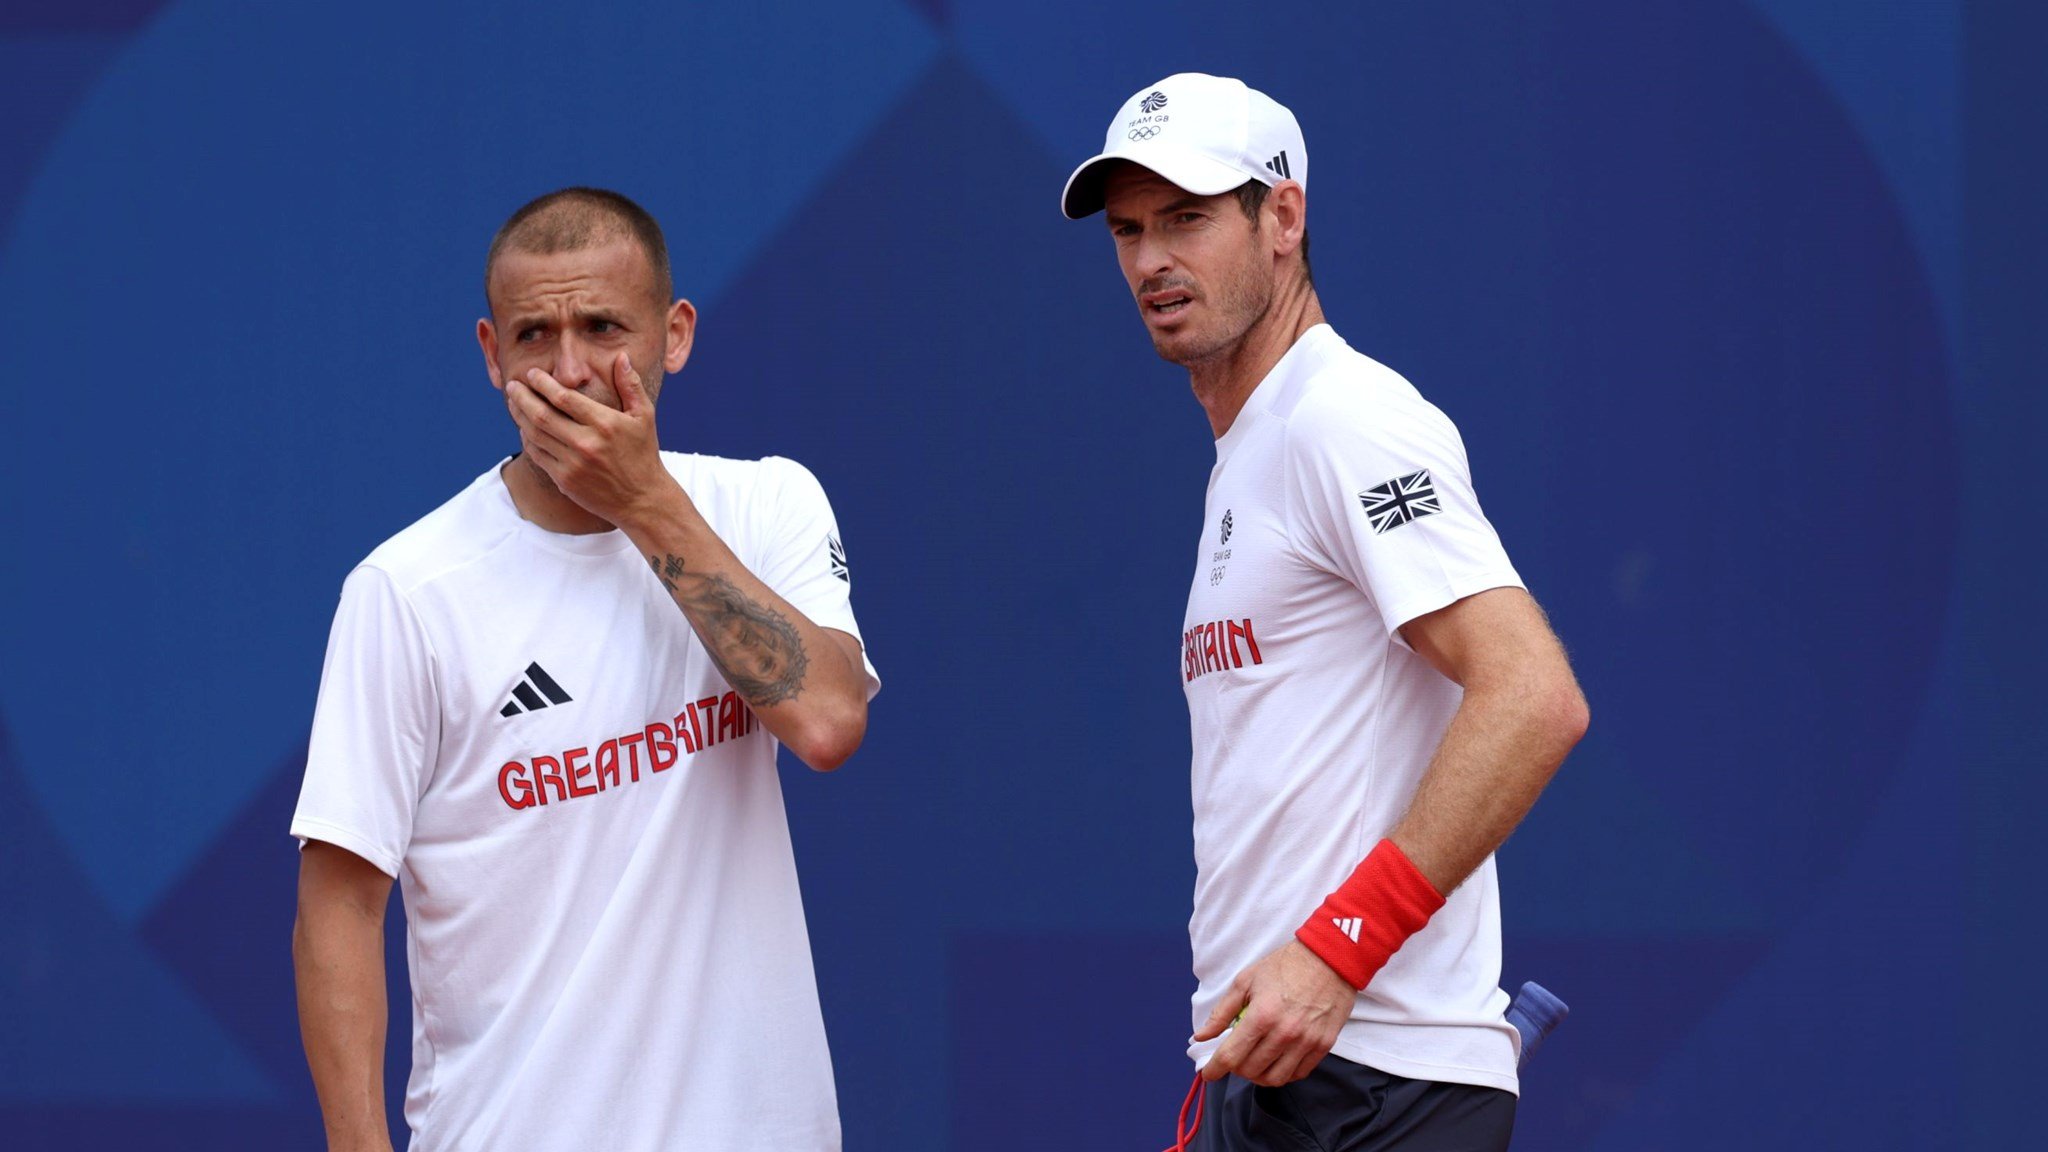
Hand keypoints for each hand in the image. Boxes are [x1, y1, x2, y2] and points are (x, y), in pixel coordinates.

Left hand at [505, 353, 674, 527]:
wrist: (641, 499)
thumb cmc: (643, 454)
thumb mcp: (645, 417)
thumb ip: (631, 385)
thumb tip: (621, 357)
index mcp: (605, 424)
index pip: (564, 397)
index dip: (543, 383)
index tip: (532, 374)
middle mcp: (586, 443)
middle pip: (541, 415)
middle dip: (522, 396)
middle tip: (512, 385)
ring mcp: (573, 464)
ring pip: (534, 435)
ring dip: (519, 416)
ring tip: (513, 403)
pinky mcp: (564, 480)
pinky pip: (537, 455)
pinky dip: (527, 439)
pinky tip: (524, 428)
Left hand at [1194, 939, 1353, 1086]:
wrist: (1328, 958)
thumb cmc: (1285, 966)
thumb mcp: (1246, 981)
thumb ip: (1222, 1012)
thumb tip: (1201, 1036)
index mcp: (1261, 1015)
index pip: (1231, 1056)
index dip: (1215, 1069)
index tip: (1209, 1073)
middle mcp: (1284, 1033)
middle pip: (1250, 1070)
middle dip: (1235, 1069)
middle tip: (1235, 1057)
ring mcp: (1306, 1042)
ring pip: (1274, 1079)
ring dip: (1258, 1076)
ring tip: (1254, 1062)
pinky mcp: (1323, 1046)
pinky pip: (1298, 1074)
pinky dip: (1283, 1073)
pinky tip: (1276, 1061)